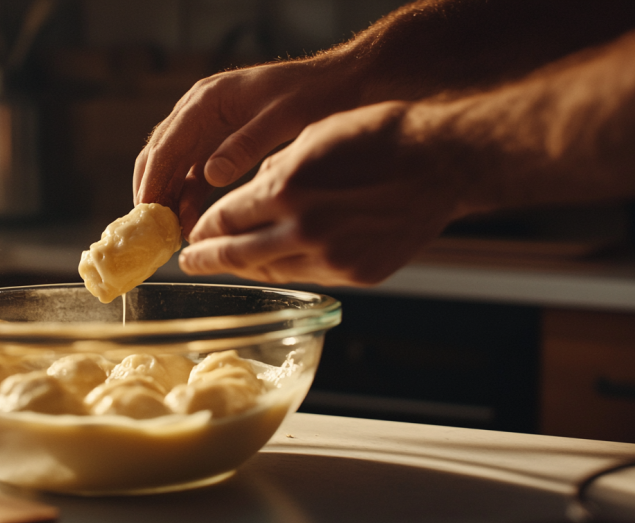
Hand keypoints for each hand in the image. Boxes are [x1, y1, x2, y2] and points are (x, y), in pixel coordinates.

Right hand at [133, 58, 355, 234]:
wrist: (338, 84)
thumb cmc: (312, 94)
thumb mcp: (283, 118)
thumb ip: (246, 144)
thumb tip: (211, 175)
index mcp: (207, 100)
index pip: (166, 143)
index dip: (153, 179)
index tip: (146, 212)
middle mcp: (198, 112)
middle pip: (159, 155)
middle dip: (151, 192)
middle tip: (149, 230)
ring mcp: (206, 128)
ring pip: (172, 167)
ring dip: (168, 199)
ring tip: (168, 234)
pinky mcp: (218, 144)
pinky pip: (192, 174)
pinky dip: (187, 198)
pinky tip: (190, 224)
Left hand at [178, 101, 464, 285]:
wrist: (445, 161)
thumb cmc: (379, 136)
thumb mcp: (311, 137)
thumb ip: (272, 172)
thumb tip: (244, 198)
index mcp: (287, 188)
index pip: (225, 219)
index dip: (203, 229)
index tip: (191, 234)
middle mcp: (304, 229)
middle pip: (238, 253)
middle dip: (208, 259)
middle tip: (189, 263)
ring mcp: (333, 257)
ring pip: (271, 271)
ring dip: (245, 267)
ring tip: (228, 264)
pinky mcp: (358, 274)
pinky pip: (308, 276)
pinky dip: (286, 270)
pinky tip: (273, 264)